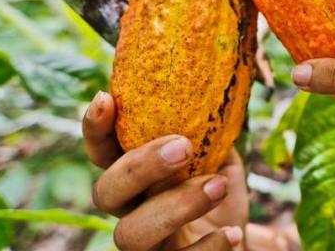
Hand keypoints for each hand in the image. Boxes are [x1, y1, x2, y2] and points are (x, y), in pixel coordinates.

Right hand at [82, 92, 248, 250]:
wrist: (238, 237)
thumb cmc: (218, 191)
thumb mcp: (217, 158)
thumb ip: (208, 134)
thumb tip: (213, 99)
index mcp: (136, 176)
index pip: (103, 153)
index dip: (96, 130)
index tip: (105, 99)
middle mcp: (132, 210)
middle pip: (106, 193)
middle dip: (139, 167)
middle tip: (182, 147)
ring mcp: (149, 243)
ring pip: (132, 233)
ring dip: (176, 206)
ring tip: (217, 185)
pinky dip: (208, 247)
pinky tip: (231, 232)